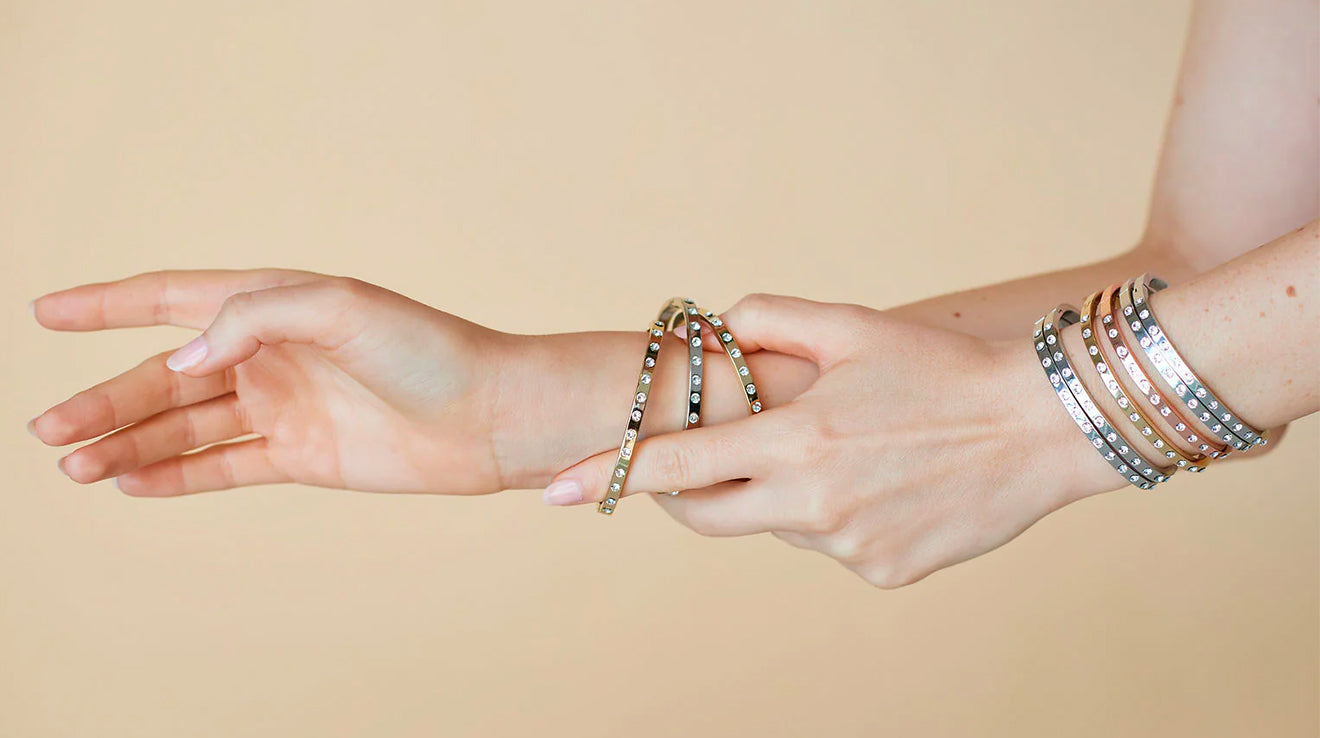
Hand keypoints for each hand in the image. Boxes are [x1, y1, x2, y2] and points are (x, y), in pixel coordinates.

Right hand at [29, 270, 509, 495]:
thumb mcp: (339, 307)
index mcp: (274, 304)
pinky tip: (129, 483)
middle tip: (45, 428)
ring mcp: (284, 407)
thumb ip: (251, 319)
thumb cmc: (427, 348)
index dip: (107, 304)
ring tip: (71, 465)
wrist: (489, 415)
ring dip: (127, 443)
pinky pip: (223, 465)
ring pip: (184, 425)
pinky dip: (176, 475)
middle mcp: (270, 354)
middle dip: (104, 400)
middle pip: (164, 377)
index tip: (44, 311)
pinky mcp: (302, 457)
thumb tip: (177, 360)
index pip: (172, 299)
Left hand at [547, 294, 1121, 587]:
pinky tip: (885, 482)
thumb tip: (718, 324)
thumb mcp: (856, 325)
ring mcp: (848, 548)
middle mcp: (810, 506)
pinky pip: (830, 547)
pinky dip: (834, 518)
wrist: (1044, 430)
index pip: (674, 467)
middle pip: (707, 515)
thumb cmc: (944, 370)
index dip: (611, 477)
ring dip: (779, 495)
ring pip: (774, 528)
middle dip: (690, 490)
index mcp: (794, 443)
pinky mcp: (883, 574)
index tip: (556, 493)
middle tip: (706, 456)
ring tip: (844, 451)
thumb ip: (773, 316)